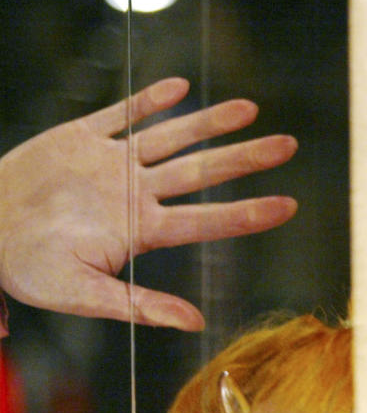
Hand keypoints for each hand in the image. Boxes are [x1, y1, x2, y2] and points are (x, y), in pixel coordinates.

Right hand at [0, 78, 297, 330]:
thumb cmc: (29, 270)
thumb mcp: (84, 296)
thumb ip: (140, 306)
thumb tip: (195, 324)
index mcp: (141, 230)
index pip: (207, 221)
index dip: (249, 213)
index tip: (289, 206)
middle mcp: (135, 194)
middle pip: (202, 172)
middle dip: (246, 158)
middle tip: (290, 146)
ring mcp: (111, 163)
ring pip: (172, 138)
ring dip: (209, 122)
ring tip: (251, 110)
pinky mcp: (80, 138)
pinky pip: (120, 113)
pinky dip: (148, 100)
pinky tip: (180, 88)